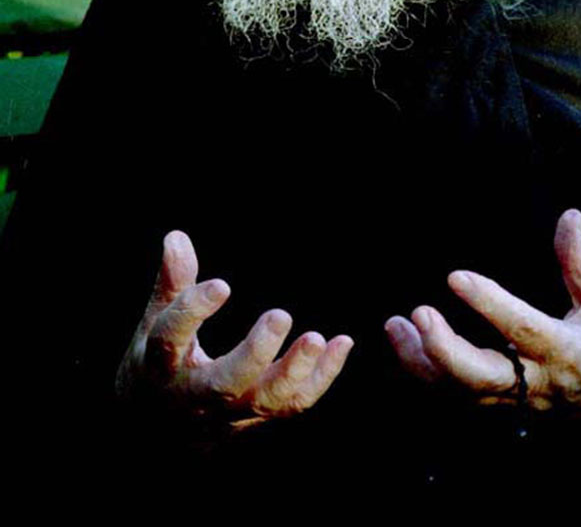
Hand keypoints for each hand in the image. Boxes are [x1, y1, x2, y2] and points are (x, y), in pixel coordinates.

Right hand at [116, 230, 353, 436]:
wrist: (161, 428)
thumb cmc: (159, 361)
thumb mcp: (154, 322)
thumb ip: (172, 282)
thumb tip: (177, 236)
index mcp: (160, 367)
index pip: (170, 341)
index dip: (193, 312)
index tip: (222, 285)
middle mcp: (194, 397)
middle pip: (225, 384)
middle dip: (254, 354)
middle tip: (280, 315)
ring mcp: (228, 415)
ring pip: (265, 401)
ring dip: (295, 371)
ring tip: (317, 337)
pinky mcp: (256, 420)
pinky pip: (292, 405)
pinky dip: (321, 378)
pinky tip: (342, 343)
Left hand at [385, 209, 580, 418]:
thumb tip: (569, 215)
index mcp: (564, 351)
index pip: (522, 329)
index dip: (488, 304)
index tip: (455, 276)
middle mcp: (535, 381)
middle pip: (482, 378)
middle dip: (444, 350)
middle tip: (419, 312)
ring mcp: (513, 399)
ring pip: (459, 392)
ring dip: (422, 361)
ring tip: (395, 324)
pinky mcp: (499, 404)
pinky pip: (454, 395)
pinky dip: (424, 370)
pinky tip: (403, 338)